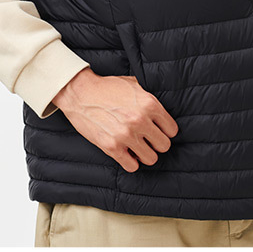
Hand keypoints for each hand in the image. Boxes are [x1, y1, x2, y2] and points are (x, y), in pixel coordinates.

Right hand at [52, 69, 178, 171]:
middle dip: (156, 143)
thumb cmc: (108, 88)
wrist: (81, 92)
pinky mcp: (111, 146)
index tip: (157, 131)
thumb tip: (164, 111)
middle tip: (147, 140)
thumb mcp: (135, 85)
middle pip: (164, 146)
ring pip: (151, 158)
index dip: (165, 131)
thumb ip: (151, 98)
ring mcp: (126, 134)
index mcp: (149, 104)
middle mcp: (140, 120)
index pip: (172, 130)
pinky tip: (126, 153)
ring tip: (137, 147)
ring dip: (144, 154)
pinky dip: (130, 162)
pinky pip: (132, 166)